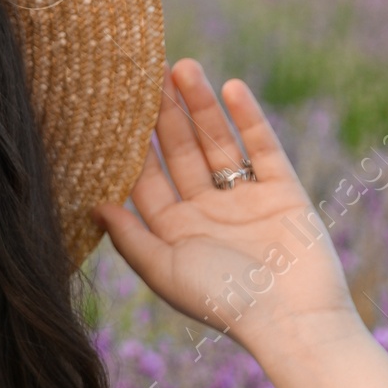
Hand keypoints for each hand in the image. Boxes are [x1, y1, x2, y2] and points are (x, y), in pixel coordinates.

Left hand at [93, 61, 359, 359]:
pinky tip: (230, 87)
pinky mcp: (282, 189)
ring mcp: (245, 199)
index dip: (133, 147)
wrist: (292, 319)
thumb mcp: (166, 271)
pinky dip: (247, 117)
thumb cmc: (223, 303)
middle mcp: (208, 213)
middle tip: (147, 73)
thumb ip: (130, 238)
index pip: (148, 181)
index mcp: (176, 234)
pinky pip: (261, 146)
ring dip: (200, 107)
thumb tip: (94, 205)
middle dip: (165, 116)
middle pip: (181, 154)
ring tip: (183, 68)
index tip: (112, 110)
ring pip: (217, 143)